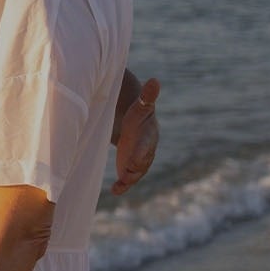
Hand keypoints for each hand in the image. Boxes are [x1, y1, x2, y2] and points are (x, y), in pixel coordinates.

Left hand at [112, 76, 160, 194]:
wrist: (135, 126)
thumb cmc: (137, 115)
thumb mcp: (140, 106)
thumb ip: (147, 96)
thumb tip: (155, 80)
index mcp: (149, 135)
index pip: (147, 144)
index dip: (141, 151)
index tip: (134, 159)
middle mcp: (147, 151)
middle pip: (143, 162)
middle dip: (135, 168)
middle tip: (125, 173)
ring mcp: (138, 161)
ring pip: (136, 173)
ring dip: (129, 179)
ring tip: (120, 185)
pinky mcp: (129, 168)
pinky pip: (128, 179)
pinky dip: (123, 186)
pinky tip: (114, 191)